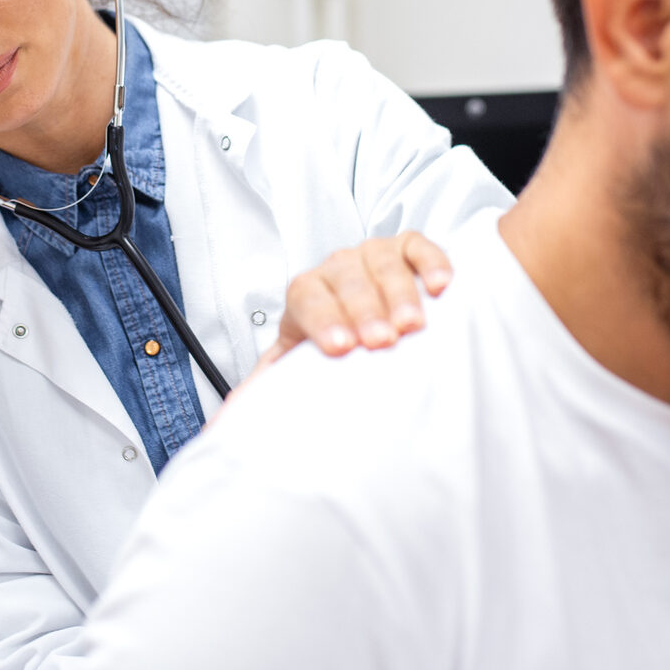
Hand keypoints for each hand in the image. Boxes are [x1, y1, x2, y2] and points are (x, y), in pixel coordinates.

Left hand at [258, 232, 453, 370]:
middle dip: (363, 309)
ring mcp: (373, 254)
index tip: (340, 349)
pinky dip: (430, 262)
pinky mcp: (407, 250)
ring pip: (383, 262)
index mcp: (305, 294)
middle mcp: (337, 268)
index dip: (322, 319)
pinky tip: (440, 286)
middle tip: (380, 340)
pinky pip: (418, 248)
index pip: (306, 297)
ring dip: (399, 292)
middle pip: (346, 279)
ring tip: (413, 326)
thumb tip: (228, 421)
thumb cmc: (330, 344)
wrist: (359, 317)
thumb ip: (269, 387)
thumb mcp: (298, 364)